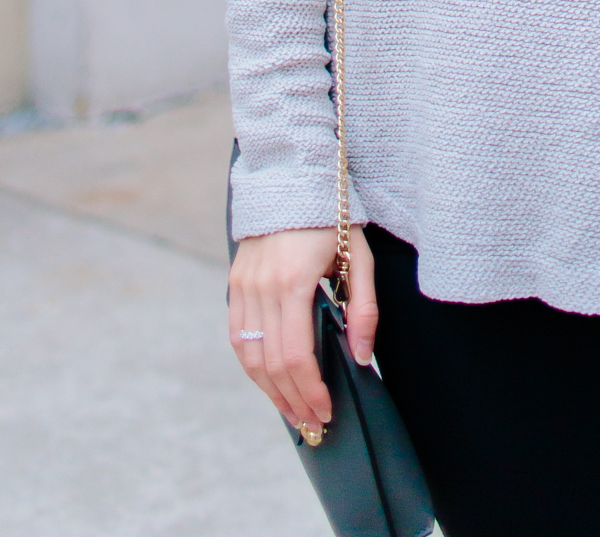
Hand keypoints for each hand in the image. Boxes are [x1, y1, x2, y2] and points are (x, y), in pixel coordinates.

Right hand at [228, 225, 378, 431]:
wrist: (291, 175)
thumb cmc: (333, 216)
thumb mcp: (360, 256)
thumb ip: (364, 308)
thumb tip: (360, 357)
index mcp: (294, 280)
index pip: (296, 354)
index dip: (311, 389)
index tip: (326, 410)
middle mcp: (262, 286)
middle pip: (272, 362)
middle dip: (293, 399)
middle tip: (313, 424)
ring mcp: (244, 284)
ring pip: (249, 355)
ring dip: (270, 391)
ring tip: (292, 413)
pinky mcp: (235, 282)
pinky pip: (237, 336)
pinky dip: (251, 365)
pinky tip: (269, 382)